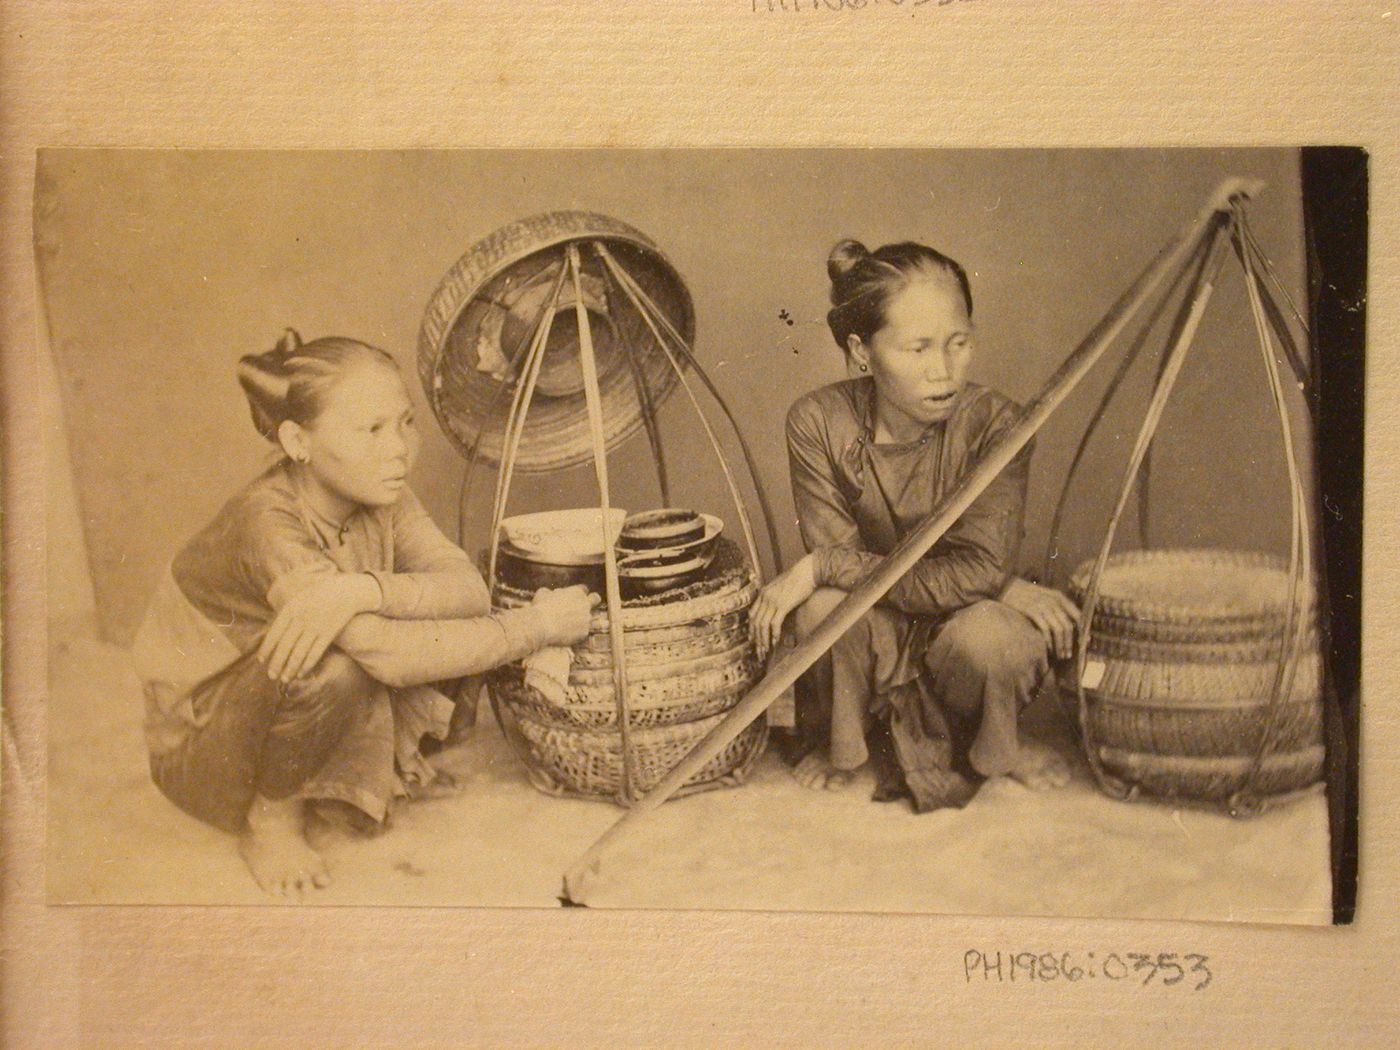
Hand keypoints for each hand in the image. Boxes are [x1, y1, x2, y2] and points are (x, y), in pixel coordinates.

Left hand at [257, 573, 381, 681]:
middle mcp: (301, 619)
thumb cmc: (319, 595)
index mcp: (290, 609)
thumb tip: (271, 634)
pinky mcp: (328, 634)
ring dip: (290, 669)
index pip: (274, 634)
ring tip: (285, 679)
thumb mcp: (298, 598)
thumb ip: (286, 614)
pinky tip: (301, 673)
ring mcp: (315, 627)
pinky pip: (315, 653)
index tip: (261, 661)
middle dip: (276, 663)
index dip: (266, 649)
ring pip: (299, 653)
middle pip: (285, 646)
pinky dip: (307, 665)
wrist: (346, 591)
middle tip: (271, 676)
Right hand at [530, 585, 599, 646]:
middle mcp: (585, 604)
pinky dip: (577, 633)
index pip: (584, 589)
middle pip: (596, 599)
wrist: (541, 625)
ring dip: (583, 620)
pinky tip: (567, 634)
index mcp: (576, 592)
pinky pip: (584, 631)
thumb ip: (551, 592)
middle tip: (583, 607)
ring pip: (590, 617)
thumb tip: (551, 594)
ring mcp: (587, 618)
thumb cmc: (541, 607)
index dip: (579, 594)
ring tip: (570, 625)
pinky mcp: (585, 632)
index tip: (573, 598)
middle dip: (592, 601)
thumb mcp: (543, 593)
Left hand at [748, 554, 817, 659]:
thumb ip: (774, 597)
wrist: (807, 571)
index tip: (753, 640)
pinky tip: (775, 642)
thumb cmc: (798, 579)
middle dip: (756, 639)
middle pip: (756, 622)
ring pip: (763, 625)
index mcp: (763, 593)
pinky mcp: (783, 605)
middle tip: (759, 651)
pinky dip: (774, 634)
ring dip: (764, 640)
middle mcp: (765, 597)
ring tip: (765, 650)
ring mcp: (773, 601)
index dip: (751, 629)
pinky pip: (775, 623)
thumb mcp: (781, 587)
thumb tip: (775, 609)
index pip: (752, 614)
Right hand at [1001, 577, 1079, 659]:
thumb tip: (1068, 624)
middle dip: (1070, 643)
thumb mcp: (1045, 595)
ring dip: (1061, 645)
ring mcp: (1044, 606)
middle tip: (1068, 654)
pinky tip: (1048, 648)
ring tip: (1060, 655)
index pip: (1077, 615)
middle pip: (1068, 626)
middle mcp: (1054, 602)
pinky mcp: (1033, 612)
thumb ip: (1056, 606)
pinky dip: (1048, 641)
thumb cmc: (1026, 593)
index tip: (1083, 642)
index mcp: (1059, 597)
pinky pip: (1045, 629)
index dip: (1082, 630)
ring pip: (1059, 630)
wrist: (1007, 586)